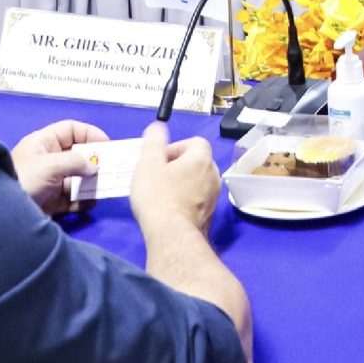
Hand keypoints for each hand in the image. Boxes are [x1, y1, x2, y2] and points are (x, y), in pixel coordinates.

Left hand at [11, 119, 109, 216]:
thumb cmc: (23, 179)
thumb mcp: (50, 165)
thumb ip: (76, 162)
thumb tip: (94, 168)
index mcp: (43, 143)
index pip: (71, 130)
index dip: (90, 134)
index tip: (107, 145)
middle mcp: (48, 160)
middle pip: (78, 155)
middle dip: (94, 162)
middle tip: (110, 169)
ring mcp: (50, 181)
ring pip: (77, 178)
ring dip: (90, 183)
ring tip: (102, 188)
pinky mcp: (51, 201)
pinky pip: (72, 198)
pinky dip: (83, 201)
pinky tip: (90, 203)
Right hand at [130, 122, 220, 237]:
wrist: (172, 235)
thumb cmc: (158, 196)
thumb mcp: (148, 163)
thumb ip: (153, 142)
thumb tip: (157, 127)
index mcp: (202, 159)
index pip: (195, 142)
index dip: (175, 147)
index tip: (158, 159)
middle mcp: (213, 175)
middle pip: (197, 161)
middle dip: (178, 165)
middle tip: (157, 175)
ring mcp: (214, 196)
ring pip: (198, 182)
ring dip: (182, 183)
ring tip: (161, 193)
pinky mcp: (210, 215)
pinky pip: (198, 200)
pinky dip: (186, 200)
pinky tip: (169, 209)